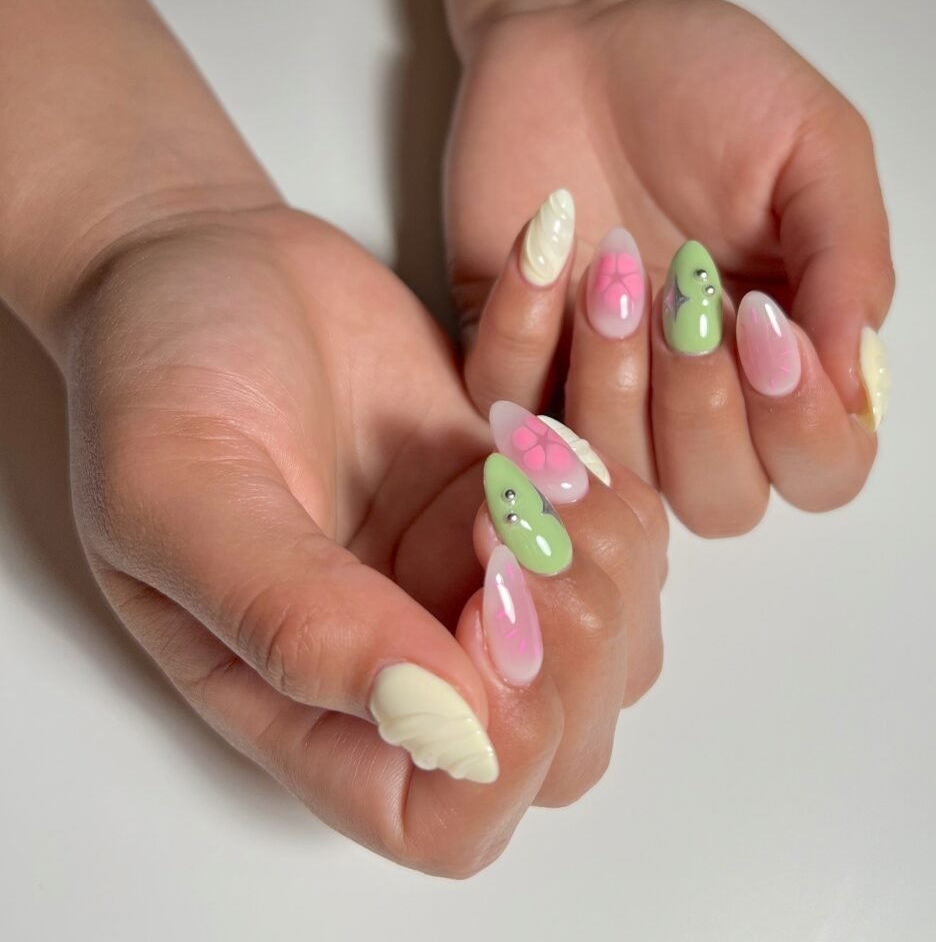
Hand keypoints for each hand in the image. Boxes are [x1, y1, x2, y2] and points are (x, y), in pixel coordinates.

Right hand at [63, 203, 666, 875]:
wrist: (209, 268)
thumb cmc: (160, 379)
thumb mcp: (180, 493)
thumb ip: (290, 617)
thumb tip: (437, 716)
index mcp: (310, 700)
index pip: (449, 818)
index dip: (505, 741)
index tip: (484, 597)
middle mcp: (409, 658)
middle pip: (567, 737)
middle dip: (581, 629)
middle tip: (511, 500)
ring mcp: (475, 578)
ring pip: (621, 632)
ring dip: (608, 538)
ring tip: (521, 442)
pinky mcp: (521, 502)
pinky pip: (625, 520)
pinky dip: (609, 459)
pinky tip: (535, 403)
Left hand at [447, 0, 893, 535]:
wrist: (589, 37)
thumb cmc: (711, 87)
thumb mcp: (813, 150)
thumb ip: (846, 263)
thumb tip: (853, 381)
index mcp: (783, 362)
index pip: (818, 467)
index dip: (801, 428)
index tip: (766, 321)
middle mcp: (694, 400)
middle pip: (717, 501)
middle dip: (702, 411)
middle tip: (683, 291)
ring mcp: (599, 391)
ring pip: (609, 473)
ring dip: (611, 375)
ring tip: (612, 257)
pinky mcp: (512, 360)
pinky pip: (505, 401)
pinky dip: (522, 328)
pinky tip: (545, 241)